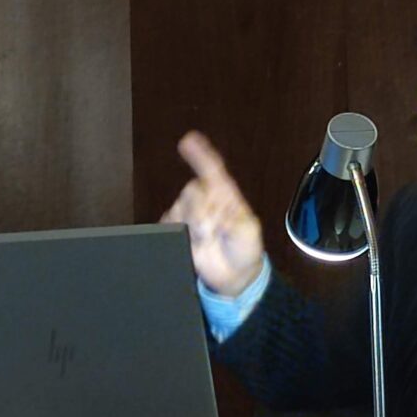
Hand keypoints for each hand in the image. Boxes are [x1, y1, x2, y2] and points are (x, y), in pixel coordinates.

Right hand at [161, 130, 264, 295]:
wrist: (233, 277)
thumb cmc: (245, 251)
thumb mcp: (249, 233)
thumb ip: (234, 219)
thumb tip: (215, 213)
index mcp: (225, 195)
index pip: (212, 169)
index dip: (200, 154)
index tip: (188, 140)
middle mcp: (205, 201)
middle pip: (190, 191)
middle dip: (198, 211)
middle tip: (210, 230)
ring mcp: (190, 216)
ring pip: (178, 208)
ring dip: (190, 225)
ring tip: (205, 240)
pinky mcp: (177, 230)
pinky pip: (167, 223)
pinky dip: (176, 232)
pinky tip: (191, 242)